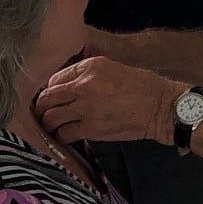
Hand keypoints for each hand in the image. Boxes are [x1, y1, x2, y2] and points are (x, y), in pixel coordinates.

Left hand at [36, 58, 182, 144]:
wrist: (161, 107)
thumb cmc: (143, 86)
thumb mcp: (113, 68)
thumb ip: (88, 75)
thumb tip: (67, 87)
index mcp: (90, 67)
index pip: (54, 78)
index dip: (49, 90)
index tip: (51, 98)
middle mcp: (84, 85)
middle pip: (47, 97)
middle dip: (41, 107)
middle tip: (43, 113)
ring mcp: (86, 107)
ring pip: (51, 117)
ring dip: (48, 123)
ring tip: (51, 126)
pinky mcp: (91, 128)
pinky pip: (64, 133)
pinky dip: (61, 136)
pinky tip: (64, 136)